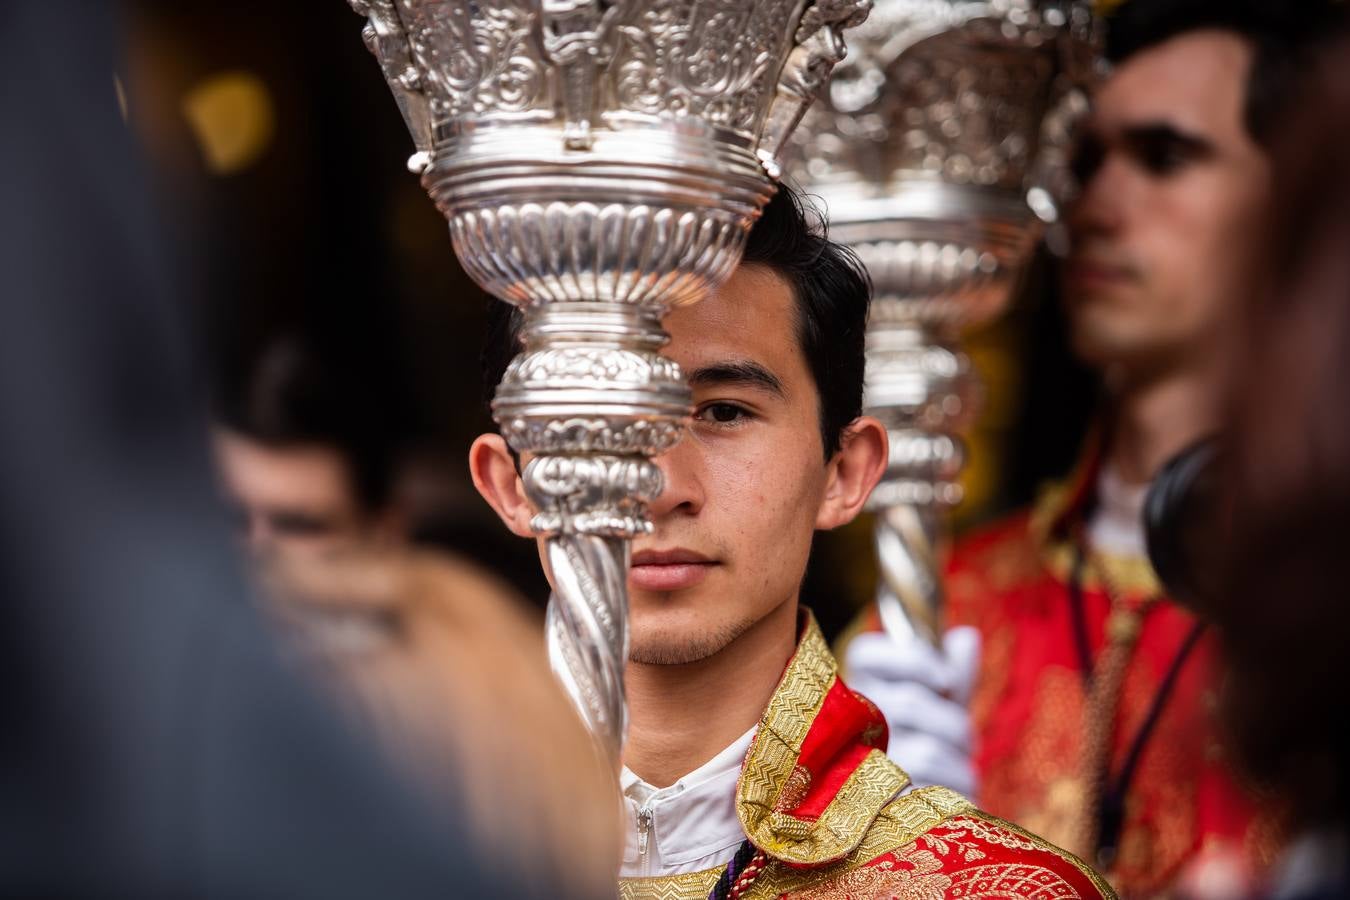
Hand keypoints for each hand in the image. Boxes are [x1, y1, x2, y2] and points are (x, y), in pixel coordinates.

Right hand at [843, 626, 980, 796]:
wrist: (912, 811)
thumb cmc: (924, 745)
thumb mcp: (937, 705)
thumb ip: (951, 673)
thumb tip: (965, 637)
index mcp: (854, 687)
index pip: (867, 654)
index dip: (912, 660)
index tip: (945, 679)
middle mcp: (846, 724)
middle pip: (910, 703)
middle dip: (953, 723)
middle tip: (964, 739)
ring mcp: (858, 767)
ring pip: (925, 750)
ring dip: (959, 761)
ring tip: (957, 768)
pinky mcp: (879, 804)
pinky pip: (932, 789)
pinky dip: (957, 787)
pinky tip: (954, 793)